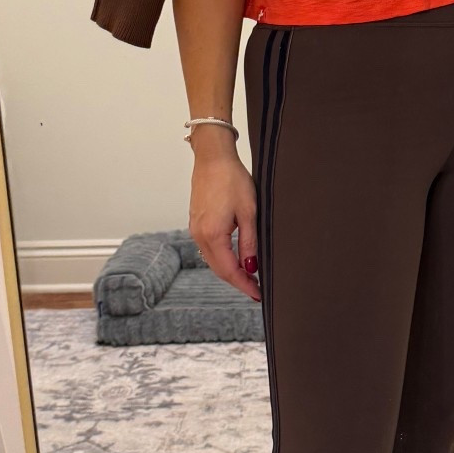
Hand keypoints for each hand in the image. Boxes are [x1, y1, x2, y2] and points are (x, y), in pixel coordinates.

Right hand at [188, 140, 260, 301]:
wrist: (213, 158)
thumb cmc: (232, 179)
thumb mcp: (248, 212)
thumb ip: (249, 242)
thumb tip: (251, 266)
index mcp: (213, 234)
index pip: (229, 270)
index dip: (244, 284)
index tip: (258, 294)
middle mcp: (200, 235)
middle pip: (219, 269)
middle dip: (237, 281)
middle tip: (256, 289)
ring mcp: (195, 229)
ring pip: (212, 260)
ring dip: (229, 270)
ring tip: (249, 276)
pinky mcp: (196, 222)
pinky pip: (208, 248)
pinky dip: (222, 258)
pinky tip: (235, 258)